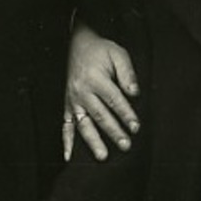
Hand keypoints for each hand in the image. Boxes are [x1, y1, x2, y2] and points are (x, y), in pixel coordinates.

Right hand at [62, 22, 139, 161]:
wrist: (77, 44)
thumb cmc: (100, 50)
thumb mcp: (118, 53)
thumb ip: (127, 73)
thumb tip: (135, 92)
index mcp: (96, 78)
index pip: (114, 100)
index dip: (126, 114)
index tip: (136, 127)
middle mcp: (82, 91)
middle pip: (100, 115)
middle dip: (113, 131)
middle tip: (125, 145)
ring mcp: (72, 100)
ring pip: (83, 124)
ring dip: (93, 141)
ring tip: (103, 156)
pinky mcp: (67, 105)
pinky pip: (65, 125)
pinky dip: (66, 141)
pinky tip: (70, 156)